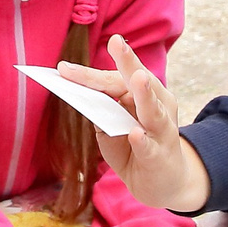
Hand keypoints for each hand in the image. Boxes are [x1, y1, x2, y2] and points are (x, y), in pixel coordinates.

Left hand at [58, 36, 211, 212]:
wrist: (163, 182)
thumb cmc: (133, 149)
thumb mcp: (111, 130)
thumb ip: (100, 114)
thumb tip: (82, 100)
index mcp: (143, 94)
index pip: (116, 79)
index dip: (90, 74)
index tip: (64, 68)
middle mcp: (158, 105)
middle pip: (138, 83)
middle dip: (128, 63)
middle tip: (117, 44)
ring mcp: (163, 130)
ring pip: (153, 109)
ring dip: (145, 93)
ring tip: (137, 78)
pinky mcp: (161, 155)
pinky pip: (150, 146)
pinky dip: (142, 140)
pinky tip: (135, 133)